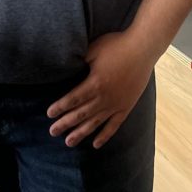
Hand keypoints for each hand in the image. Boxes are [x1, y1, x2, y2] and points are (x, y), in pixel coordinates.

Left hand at [47, 31, 154, 148]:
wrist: (142, 49)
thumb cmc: (117, 46)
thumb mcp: (94, 50)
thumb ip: (80, 61)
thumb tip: (66, 67)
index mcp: (94, 83)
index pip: (73, 99)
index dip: (60, 107)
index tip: (49, 114)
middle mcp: (104, 98)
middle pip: (80, 114)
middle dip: (65, 123)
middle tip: (52, 132)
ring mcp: (116, 104)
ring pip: (94, 123)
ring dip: (81, 133)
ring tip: (69, 142)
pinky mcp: (126, 107)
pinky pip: (113, 126)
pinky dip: (104, 136)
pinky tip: (96, 144)